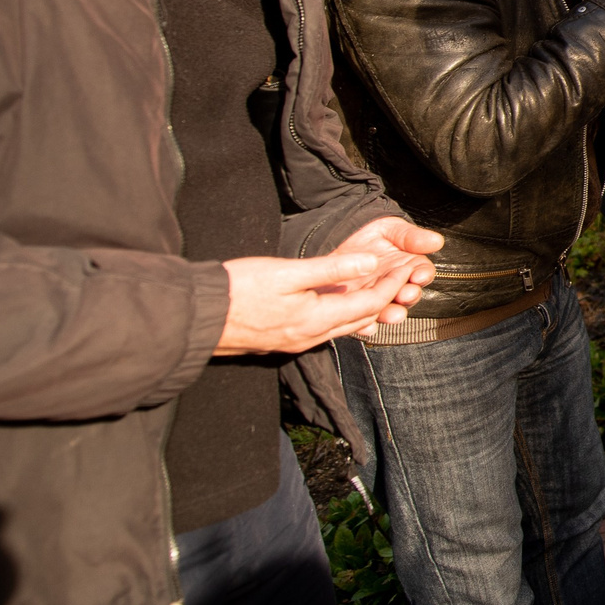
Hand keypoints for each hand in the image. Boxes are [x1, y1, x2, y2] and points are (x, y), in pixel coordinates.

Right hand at [218, 247, 420, 355]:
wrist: (197, 317)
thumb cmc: (237, 289)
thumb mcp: (287, 272)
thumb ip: (331, 269)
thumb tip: (370, 263)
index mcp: (316, 319)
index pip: (369, 304)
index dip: (391, 284)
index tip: (407, 266)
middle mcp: (311, 336)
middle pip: (362, 319)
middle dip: (386, 298)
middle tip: (403, 277)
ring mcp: (296, 342)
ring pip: (344, 327)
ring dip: (366, 309)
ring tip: (381, 288)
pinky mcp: (283, 340)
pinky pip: (326, 330)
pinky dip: (343, 316)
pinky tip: (342, 304)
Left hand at [329, 216, 442, 322]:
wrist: (335, 241)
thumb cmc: (366, 236)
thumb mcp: (389, 229)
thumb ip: (411, 236)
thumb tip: (436, 241)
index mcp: (408, 267)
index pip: (422, 273)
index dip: (423, 275)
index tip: (419, 276)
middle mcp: (394, 285)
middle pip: (408, 295)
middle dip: (409, 296)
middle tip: (405, 294)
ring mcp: (375, 298)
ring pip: (388, 311)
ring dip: (392, 314)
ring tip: (391, 314)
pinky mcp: (356, 308)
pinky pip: (363, 321)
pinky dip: (365, 325)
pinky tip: (367, 324)